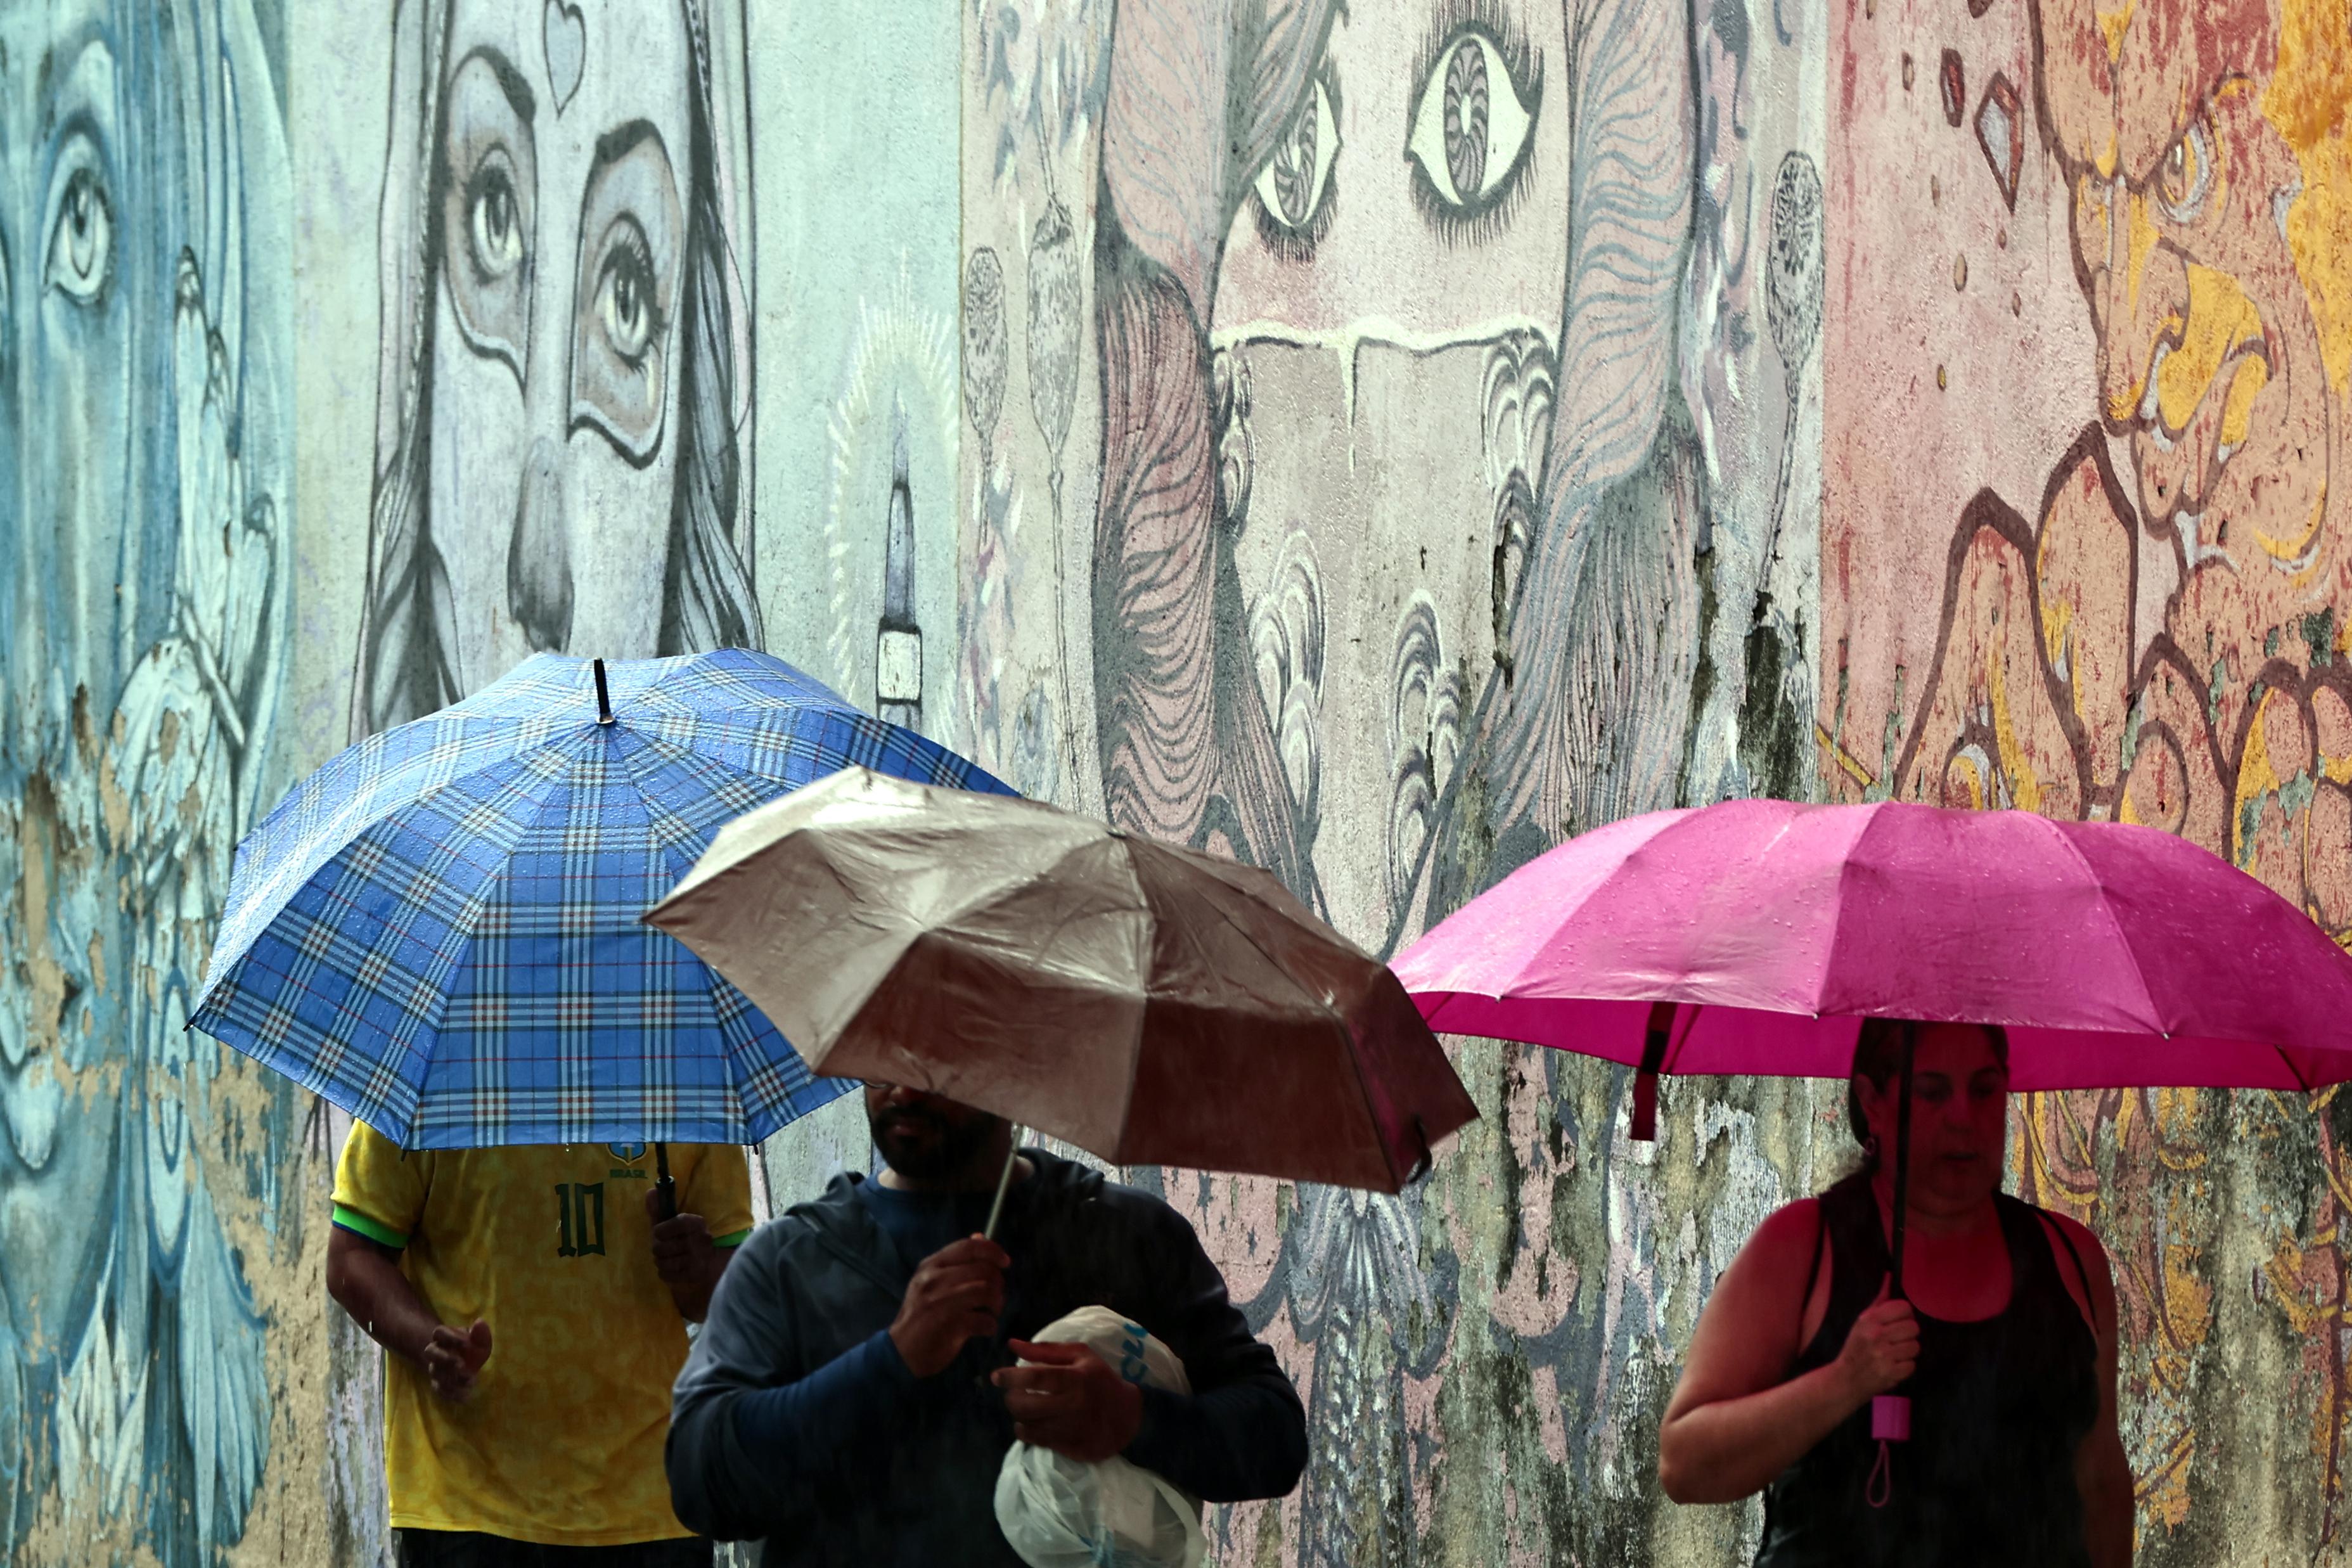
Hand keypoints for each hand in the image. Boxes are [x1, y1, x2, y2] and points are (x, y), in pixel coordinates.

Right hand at [422, 1319, 491, 1402]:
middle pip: (430, 1352)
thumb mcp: (478, 1340)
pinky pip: (438, 1388)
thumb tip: (479, 1321)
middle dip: (445, 1358)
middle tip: (461, 1364)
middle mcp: (435, 1351)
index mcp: (443, 1336)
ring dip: (449, 1376)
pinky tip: (464, 1396)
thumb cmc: (470, 1348)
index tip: (466, 1343)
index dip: (451, 1337)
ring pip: (434, 1372)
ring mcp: (434, 1367)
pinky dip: (450, 1393)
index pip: (439, 1332)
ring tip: (469, 1380)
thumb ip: (480, 1333)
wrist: (460, 1363)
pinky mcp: (437, 1382)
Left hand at [645, 1190, 716, 1289]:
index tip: (659, 1232)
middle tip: (664, 1248)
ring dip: (661, 1262)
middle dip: (658, 1249)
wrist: (708, 1259)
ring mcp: (698, 1258)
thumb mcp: (673, 1221)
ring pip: (663, 1263)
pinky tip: (671, 1268)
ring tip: (667, 1258)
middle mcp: (700, 1239)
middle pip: (661, 1247)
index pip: (673, 1224)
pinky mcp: (695, 1274)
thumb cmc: (684, 1237)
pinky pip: (666, 1275)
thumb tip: (650, 1192)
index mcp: (696, 1222)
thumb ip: (659, 1209)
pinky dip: (665, 1273)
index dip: (660, 1230)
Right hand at [889, 1235, 1008, 1377]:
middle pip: (983, 1270)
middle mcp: (934, 1280)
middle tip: (995, 1296)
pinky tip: (984, 1328)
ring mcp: (941, 1302)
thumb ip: (957, 1260)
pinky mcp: (950, 1325)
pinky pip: (985, 1320)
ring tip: (991, 1311)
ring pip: (987, 1292)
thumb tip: (981, 1236)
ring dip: (997, 1303)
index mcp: (930, 1266)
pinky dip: (990, 1325)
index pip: (968, 1247)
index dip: (992, 1251)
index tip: (1005, 1261)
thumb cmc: (922, 1315)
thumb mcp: (932, 1282)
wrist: (901, 1352)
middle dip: (998, 1283)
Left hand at [994, 1340, 1144, 1462]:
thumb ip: (1045, 1350)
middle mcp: (1073, 1405)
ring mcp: (1072, 1430)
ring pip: (1028, 1426)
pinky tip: (1030, 1424)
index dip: (1010, 1376)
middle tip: (1012, 1394)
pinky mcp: (1072, 1448)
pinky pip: (1038, 1442)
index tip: (996, 1376)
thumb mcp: (1080, 1355)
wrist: (1128, 1415)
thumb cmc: (1101, 1380)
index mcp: (1075, 1378)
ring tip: (1023, 1408)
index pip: (1034, 1377)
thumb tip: (1013, 1344)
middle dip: (1011, 1399)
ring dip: (1018, 1416)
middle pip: (1026, 1405)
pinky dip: (1027, 1432)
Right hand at [1835, 1283, 1918, 1401]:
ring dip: (1907, 1352)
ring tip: (1895, 1354)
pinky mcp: (1891, 1373)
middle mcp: (1877, 1335)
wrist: (1846, 1379)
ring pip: (1915, 1347)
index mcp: (1869, 1319)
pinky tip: (1893, 1366)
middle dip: (1908, 1335)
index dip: (1905, 1316)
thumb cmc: (1856, 1347)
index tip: (1898, 1323)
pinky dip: (1905, 1367)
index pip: (1904, 1308)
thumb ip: (1879, 1301)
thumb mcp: (1862, 1322)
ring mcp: (1884, 1355)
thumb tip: (1889, 1277)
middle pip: (1913, 1327)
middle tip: (1897, 1340)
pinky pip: (1912, 1365)